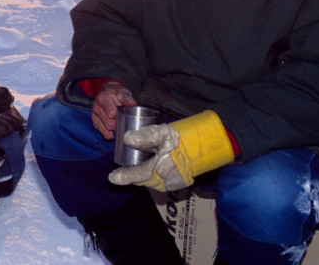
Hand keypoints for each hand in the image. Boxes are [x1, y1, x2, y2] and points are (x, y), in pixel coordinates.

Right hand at [90, 81, 135, 139]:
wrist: (108, 94)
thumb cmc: (116, 94)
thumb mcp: (122, 92)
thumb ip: (127, 97)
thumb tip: (132, 103)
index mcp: (103, 98)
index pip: (111, 113)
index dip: (119, 116)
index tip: (124, 115)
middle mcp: (96, 108)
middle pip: (109, 123)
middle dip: (119, 124)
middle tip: (124, 120)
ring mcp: (95, 117)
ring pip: (106, 131)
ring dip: (115, 130)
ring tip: (120, 123)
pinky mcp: (95, 123)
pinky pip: (104, 134)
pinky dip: (111, 134)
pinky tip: (115, 128)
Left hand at [108, 110, 233, 190]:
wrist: (207, 148)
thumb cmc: (183, 141)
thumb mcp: (162, 134)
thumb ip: (145, 137)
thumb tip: (126, 139)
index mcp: (155, 171)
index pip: (135, 175)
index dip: (122, 177)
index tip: (112, 178)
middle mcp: (162, 181)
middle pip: (142, 178)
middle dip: (133, 174)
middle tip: (125, 169)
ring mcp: (171, 183)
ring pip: (151, 180)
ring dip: (144, 173)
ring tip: (141, 164)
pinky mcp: (178, 182)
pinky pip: (161, 180)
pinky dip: (155, 173)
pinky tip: (155, 164)